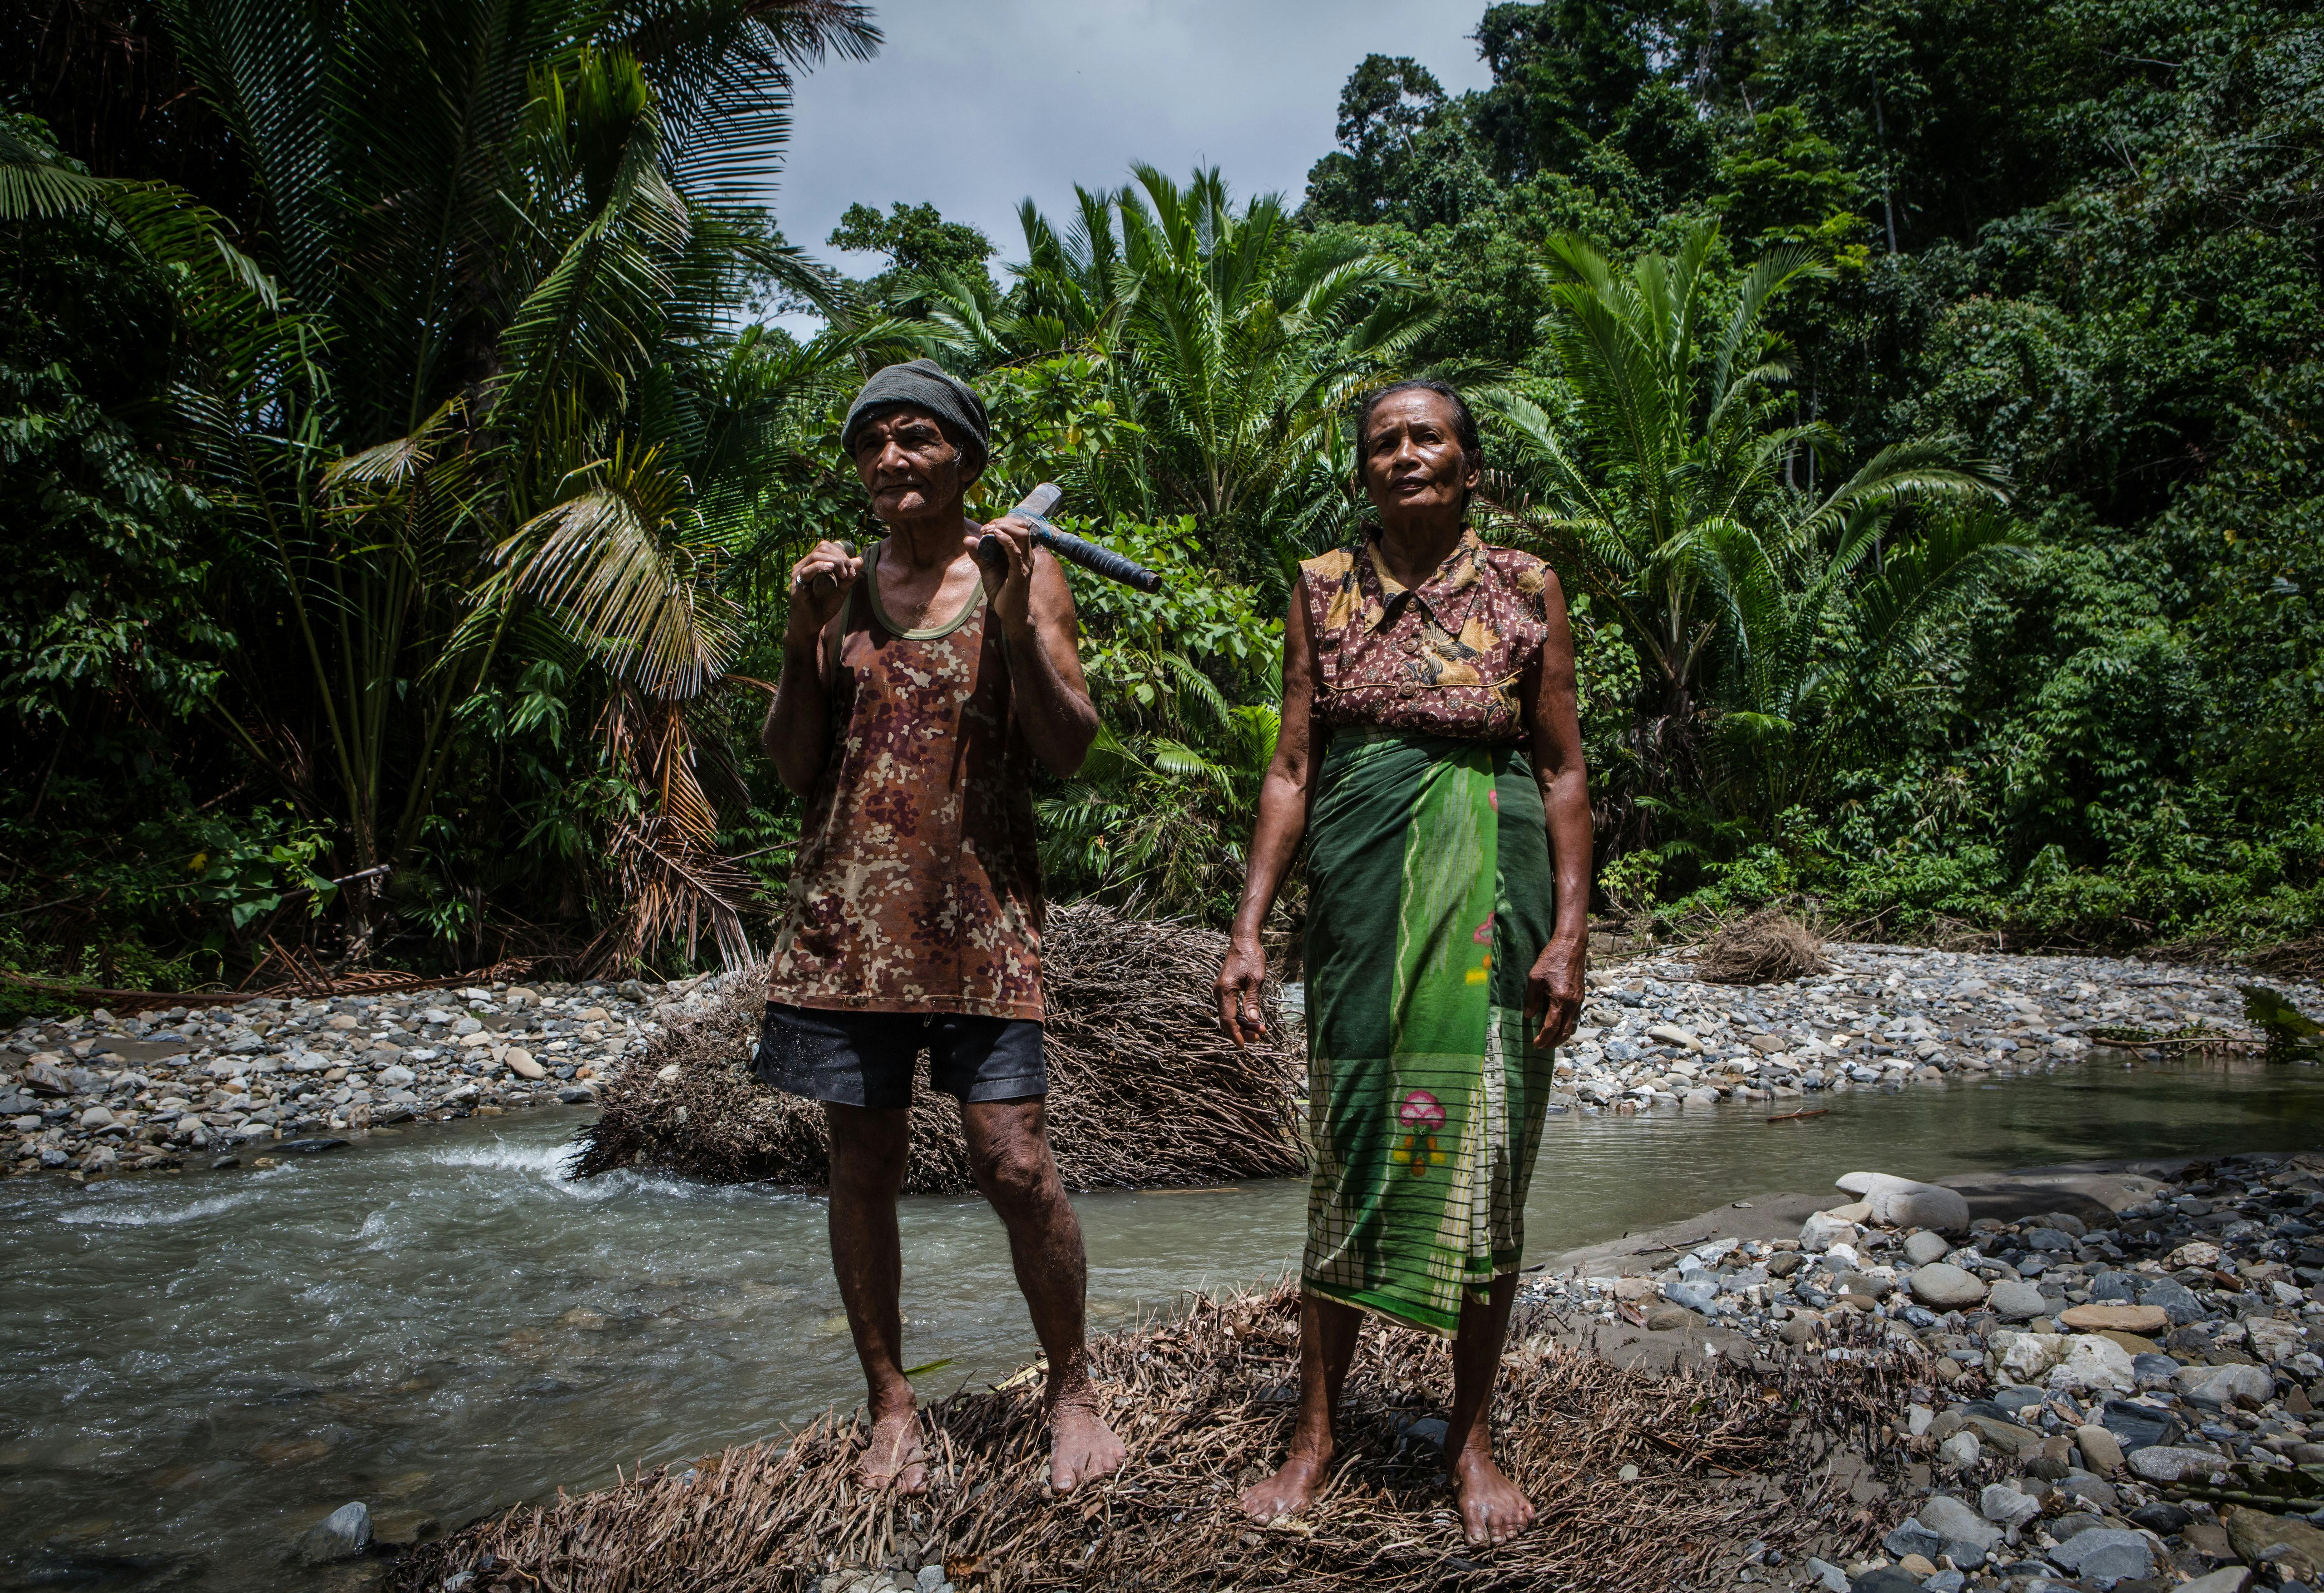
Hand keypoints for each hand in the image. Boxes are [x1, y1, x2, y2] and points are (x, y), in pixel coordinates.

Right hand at [786, 540, 859, 639]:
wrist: (811, 625)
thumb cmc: (823, 606)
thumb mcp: (840, 590)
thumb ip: (849, 576)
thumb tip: (859, 560)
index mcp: (811, 564)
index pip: (826, 547)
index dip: (841, 553)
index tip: (851, 569)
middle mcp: (803, 566)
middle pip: (822, 547)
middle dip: (840, 557)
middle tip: (849, 572)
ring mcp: (798, 574)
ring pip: (816, 556)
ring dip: (835, 562)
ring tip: (843, 574)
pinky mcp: (797, 585)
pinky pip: (808, 571)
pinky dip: (821, 567)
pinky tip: (831, 569)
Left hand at [969, 515, 1037, 632]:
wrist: (1010, 613)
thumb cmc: (1001, 590)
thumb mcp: (986, 569)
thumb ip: (978, 554)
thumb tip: (967, 539)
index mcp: (1020, 551)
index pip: (1017, 527)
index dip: (1001, 522)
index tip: (984, 528)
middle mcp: (1026, 555)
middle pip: (1022, 527)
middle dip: (1003, 522)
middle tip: (986, 527)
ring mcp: (1025, 563)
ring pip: (1022, 535)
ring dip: (1004, 528)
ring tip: (989, 530)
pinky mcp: (1021, 573)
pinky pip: (1016, 553)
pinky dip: (1006, 541)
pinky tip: (996, 535)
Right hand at [1215, 941, 1268, 1046]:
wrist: (1243, 942)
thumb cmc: (1251, 957)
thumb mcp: (1256, 979)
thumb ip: (1252, 1000)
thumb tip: (1252, 1019)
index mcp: (1225, 990)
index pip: (1228, 1019)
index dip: (1236, 1034)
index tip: (1244, 1045)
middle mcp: (1219, 992)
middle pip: (1227, 1020)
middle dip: (1242, 1031)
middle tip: (1259, 1036)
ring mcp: (1220, 991)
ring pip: (1228, 1015)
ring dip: (1242, 1025)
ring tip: (1260, 1030)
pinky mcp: (1224, 990)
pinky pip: (1229, 1008)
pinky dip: (1240, 1016)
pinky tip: (1251, 1020)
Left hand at [1525, 936, 1586, 1048]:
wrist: (1571, 946)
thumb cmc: (1551, 959)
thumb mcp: (1535, 977)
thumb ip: (1532, 998)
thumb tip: (1529, 1016)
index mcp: (1560, 1000)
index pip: (1551, 1027)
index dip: (1543, 1038)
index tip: (1535, 1044)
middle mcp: (1572, 1003)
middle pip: (1565, 1032)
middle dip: (1553, 1042)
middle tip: (1542, 1046)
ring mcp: (1579, 1000)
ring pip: (1572, 1025)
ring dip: (1562, 1036)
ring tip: (1550, 1039)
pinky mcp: (1581, 996)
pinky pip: (1575, 1017)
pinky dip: (1567, 1025)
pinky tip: (1559, 1024)